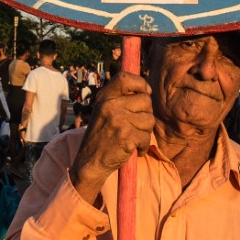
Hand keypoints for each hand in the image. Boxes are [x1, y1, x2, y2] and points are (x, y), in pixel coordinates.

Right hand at [70, 73, 153, 204]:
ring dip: (145, 132)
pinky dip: (142, 146)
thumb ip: (119, 99)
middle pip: (146, 100)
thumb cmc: (101, 136)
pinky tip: (133, 149)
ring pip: (149, 120)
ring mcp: (118, 121)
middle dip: (146, 114)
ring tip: (132, 138)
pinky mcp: (126, 137)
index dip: (141, 83)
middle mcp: (110, 106)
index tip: (146, 93)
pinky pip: (146, 138)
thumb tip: (147, 90)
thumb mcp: (103, 111)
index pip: (125, 78)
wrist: (89, 162)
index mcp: (104, 97)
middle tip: (136, 125)